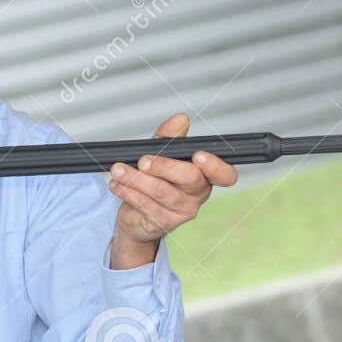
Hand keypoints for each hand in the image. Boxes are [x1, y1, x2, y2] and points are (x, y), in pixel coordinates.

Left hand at [108, 112, 237, 264]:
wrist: (137, 215)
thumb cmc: (155, 179)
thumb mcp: (161, 153)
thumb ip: (170, 136)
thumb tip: (181, 118)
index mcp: (205, 175)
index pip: (225, 175)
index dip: (216, 166)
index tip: (199, 155)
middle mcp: (199, 193)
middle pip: (190, 178)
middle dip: (164, 166)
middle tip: (143, 161)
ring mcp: (183, 211)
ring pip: (161, 192)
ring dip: (136, 179)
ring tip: (118, 169)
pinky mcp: (164, 223)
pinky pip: (146, 205)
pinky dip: (128, 192)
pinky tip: (116, 184)